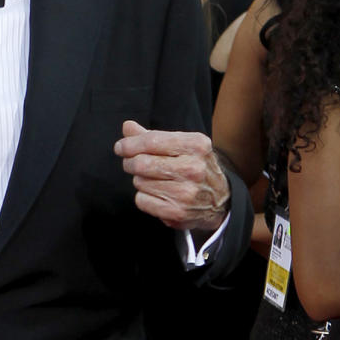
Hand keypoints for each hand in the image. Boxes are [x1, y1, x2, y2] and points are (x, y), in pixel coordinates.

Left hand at [115, 121, 230, 233]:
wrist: (219, 200)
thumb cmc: (194, 168)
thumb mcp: (182, 146)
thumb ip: (153, 137)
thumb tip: (127, 127)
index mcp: (196, 145)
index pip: (152, 140)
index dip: (130, 144)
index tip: (120, 147)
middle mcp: (193, 168)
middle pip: (142, 163)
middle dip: (130, 162)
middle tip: (131, 163)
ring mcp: (186, 192)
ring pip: (139, 182)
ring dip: (140, 180)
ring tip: (154, 180)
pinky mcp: (176, 212)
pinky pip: (141, 200)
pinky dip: (143, 197)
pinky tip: (157, 195)